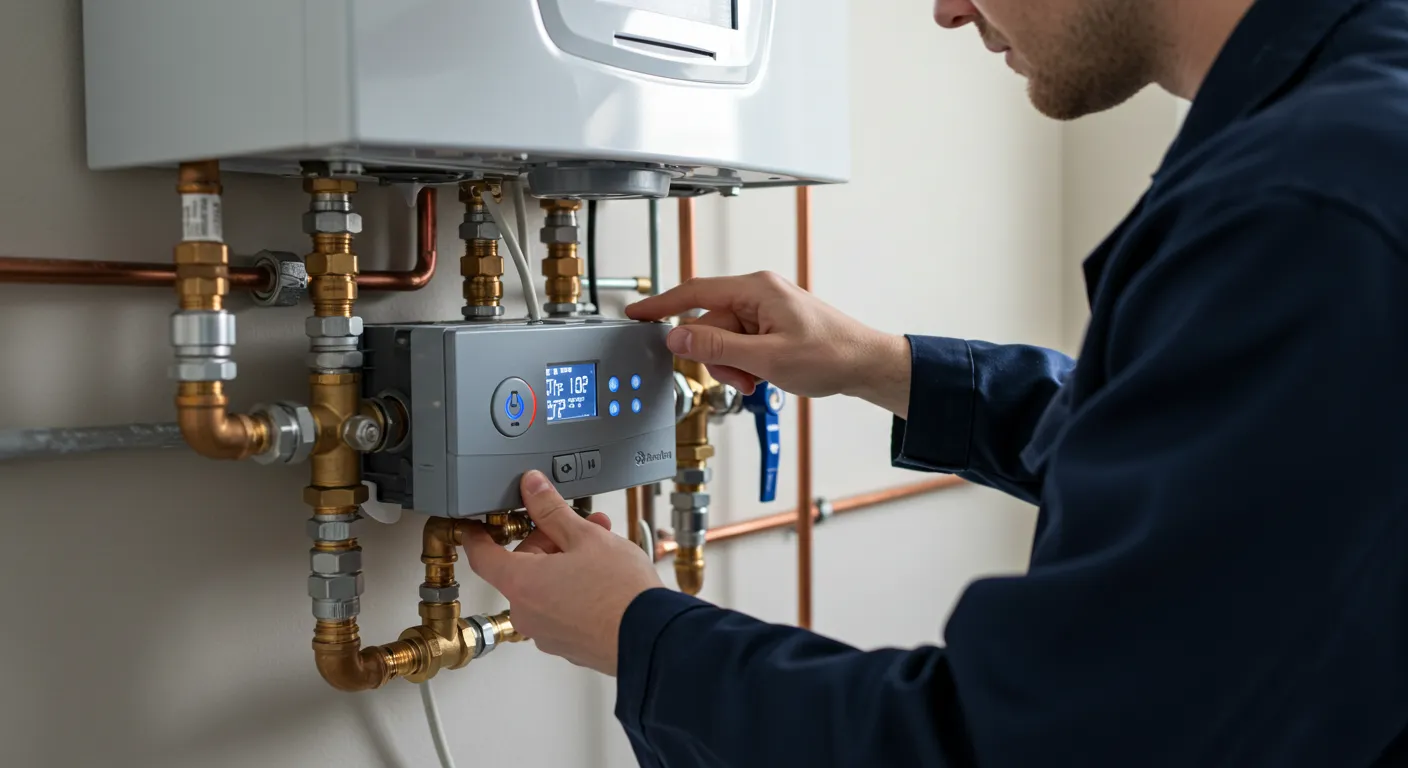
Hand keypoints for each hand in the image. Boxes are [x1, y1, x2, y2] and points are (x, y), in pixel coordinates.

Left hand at [462, 470, 663, 675]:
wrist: (652, 637)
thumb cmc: (620, 592)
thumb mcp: (585, 536)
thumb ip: (552, 510)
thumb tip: (532, 488)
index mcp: (521, 583)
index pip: (482, 555)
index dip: (478, 535)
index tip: (477, 525)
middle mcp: (527, 613)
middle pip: (523, 568)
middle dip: (550, 542)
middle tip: (580, 527)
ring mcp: (548, 633)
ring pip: (546, 587)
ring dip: (566, 563)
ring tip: (603, 549)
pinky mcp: (570, 645)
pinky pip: (563, 609)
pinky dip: (576, 590)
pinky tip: (605, 579)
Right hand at [625, 271, 912, 416]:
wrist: (865, 364)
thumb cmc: (830, 355)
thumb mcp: (766, 358)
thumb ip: (718, 348)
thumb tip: (678, 338)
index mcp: (756, 290)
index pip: (694, 293)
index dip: (661, 306)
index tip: (637, 314)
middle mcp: (757, 294)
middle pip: (709, 325)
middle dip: (717, 358)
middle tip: (740, 378)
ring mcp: (764, 310)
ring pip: (724, 340)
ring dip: (733, 366)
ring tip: (757, 381)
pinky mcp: (770, 326)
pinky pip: (741, 344)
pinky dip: (745, 365)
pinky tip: (763, 377)